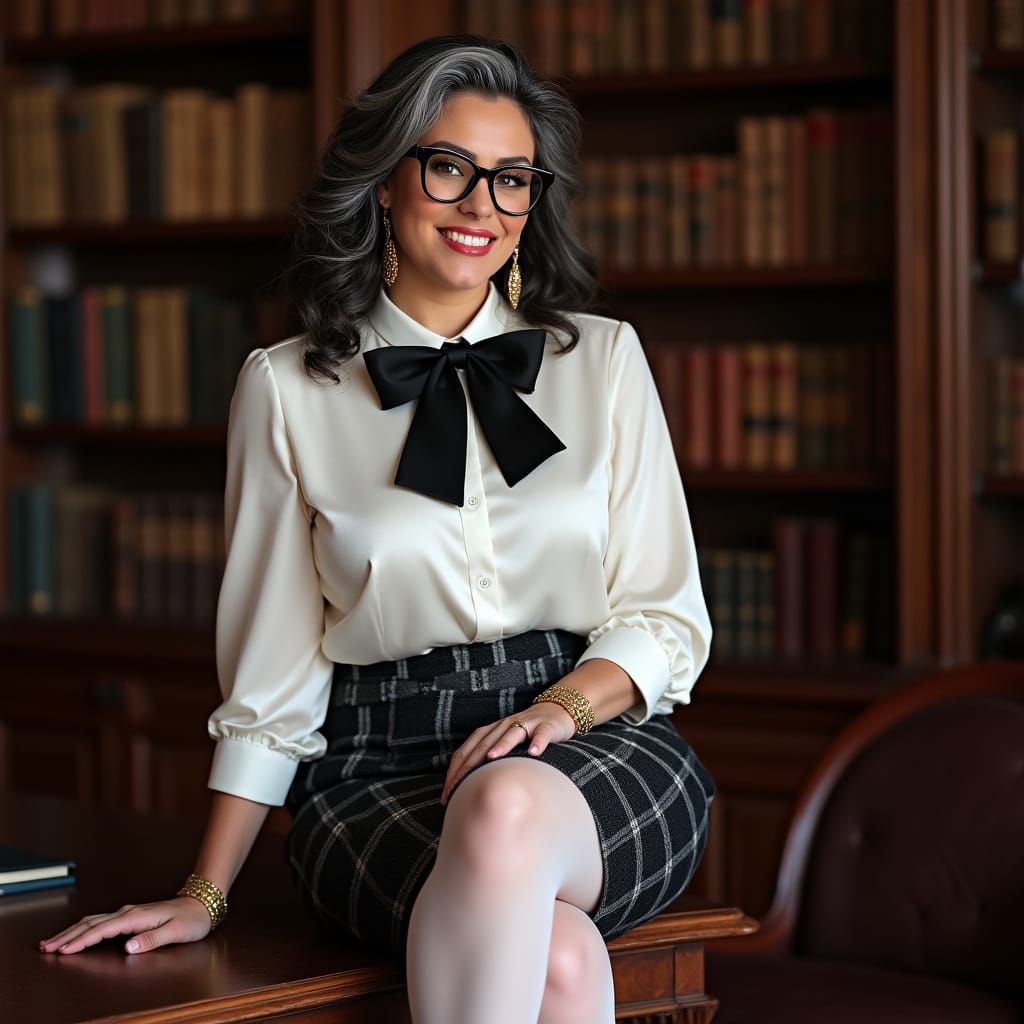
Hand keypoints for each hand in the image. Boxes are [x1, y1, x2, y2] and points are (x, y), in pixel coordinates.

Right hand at [38, 895, 214, 954]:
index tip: (64, 951)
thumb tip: (128, 947)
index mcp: (136, 917)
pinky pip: (101, 922)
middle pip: (91, 923)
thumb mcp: (176, 931)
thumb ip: (152, 939)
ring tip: (53, 942)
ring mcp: (128, 913)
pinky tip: (78, 934)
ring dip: (72, 931)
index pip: (102, 930)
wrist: (202, 903)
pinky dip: (84, 929)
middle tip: (46, 947)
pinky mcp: (130, 916)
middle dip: (67, 935)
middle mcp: (129, 912)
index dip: (82, 941)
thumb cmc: (191, 919)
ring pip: (93, 921)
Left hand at [439, 700, 576, 805]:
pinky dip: (537, 742)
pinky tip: (534, 752)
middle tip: (459, 787)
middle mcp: (504, 725)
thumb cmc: (527, 735)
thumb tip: (471, 794)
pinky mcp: (546, 725)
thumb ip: (490, 764)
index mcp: (491, 731)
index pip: (467, 750)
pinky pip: (541, 733)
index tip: (447, 793)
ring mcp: (526, 724)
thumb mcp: (505, 747)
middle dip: (469, 765)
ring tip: (492, 758)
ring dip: (501, 745)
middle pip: (483, 743)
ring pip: (511, 733)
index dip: (455, 770)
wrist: (556, 711)